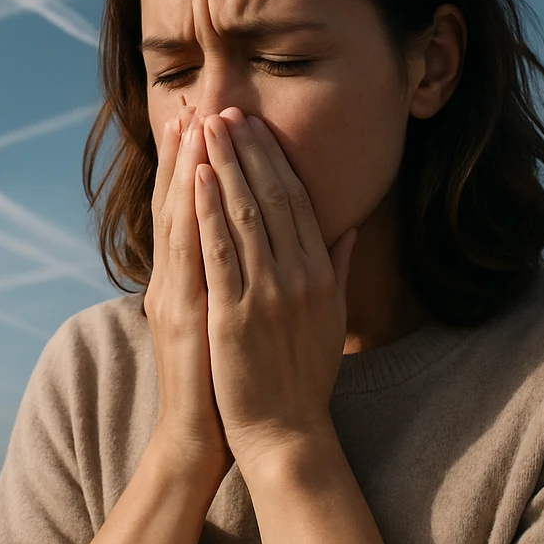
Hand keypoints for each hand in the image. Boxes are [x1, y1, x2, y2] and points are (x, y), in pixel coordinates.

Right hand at [145, 106, 232, 475]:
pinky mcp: (186, 316)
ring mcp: (176, 296)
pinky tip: (198, 185)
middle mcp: (173, 281)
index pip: (190, 210)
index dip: (194, 163)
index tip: (203, 119)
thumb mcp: (231, 323)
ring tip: (191, 125)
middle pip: (176, 204)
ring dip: (184, 170)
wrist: (204, 436)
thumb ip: (241, 282)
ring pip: (178, 220)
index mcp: (188, 280)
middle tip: (191, 103)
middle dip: (184, 152)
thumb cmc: (226, 382)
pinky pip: (189, 258)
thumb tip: (266, 250)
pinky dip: (192, 218)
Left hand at [193, 108, 356, 469]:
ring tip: (206, 128)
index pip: (296, 201)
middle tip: (226, 111)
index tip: (255, 128)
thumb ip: (340, 269)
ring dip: (222, 167)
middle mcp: (297, 276)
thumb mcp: (333, 318)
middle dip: (246, 151)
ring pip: (243, 215)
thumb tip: (349, 228)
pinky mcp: (232, 314)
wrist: (285, 431)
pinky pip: (218, 253)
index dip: (273, 160)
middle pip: (270, 198)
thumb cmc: (305, 377)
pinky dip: (207, 212)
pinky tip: (194, 180)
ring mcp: (265, 294)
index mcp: (320, 273)